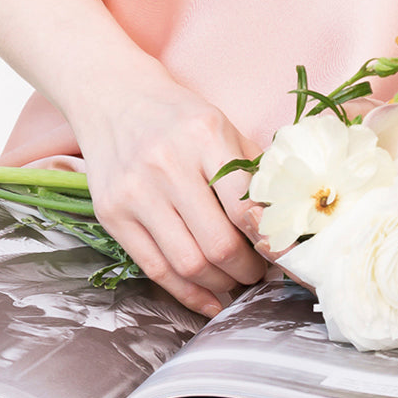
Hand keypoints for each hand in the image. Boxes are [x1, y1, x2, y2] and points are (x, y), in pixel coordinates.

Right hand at [70, 77, 268, 316]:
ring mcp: (135, 192)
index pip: (246, 206)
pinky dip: (187, 294)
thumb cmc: (178, 117)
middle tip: (259, 273)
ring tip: (235, 283)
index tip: (283, 256)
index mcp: (205, 136)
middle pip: (218, 244)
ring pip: (187, 263)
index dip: (270, 242)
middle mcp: (167, 164)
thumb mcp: (223, 126)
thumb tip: (286, 223)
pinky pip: (154, 269)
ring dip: (220, 285)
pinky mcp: (111, 214)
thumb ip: (253, 170)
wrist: (112, 97)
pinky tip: (208, 299)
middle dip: (247, 270)